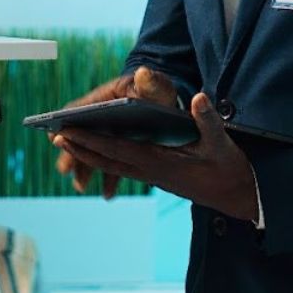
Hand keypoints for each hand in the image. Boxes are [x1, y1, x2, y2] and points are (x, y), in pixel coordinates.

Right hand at [50, 66, 177, 198]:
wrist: (166, 102)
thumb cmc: (157, 90)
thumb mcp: (156, 85)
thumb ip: (152, 82)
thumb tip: (144, 73)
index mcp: (104, 98)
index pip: (78, 108)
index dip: (65, 121)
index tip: (54, 135)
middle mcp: (100, 117)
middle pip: (81, 134)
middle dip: (72, 152)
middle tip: (64, 169)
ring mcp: (109, 135)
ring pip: (94, 152)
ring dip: (85, 169)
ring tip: (81, 187)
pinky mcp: (120, 149)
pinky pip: (111, 163)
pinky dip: (109, 179)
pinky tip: (109, 194)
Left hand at [53, 93, 260, 221]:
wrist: (237, 195)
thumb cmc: (228, 167)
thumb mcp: (221, 141)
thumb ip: (207, 118)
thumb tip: (197, 96)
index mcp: (161, 162)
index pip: (118, 150)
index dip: (92, 141)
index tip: (69, 132)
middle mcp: (152, 171)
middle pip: (108, 160)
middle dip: (81, 149)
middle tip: (55, 137)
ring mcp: (153, 176)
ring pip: (113, 165)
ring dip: (89, 155)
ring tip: (67, 144)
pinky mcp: (157, 176)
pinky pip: (124, 167)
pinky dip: (107, 159)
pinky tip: (98, 152)